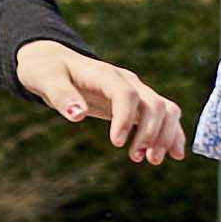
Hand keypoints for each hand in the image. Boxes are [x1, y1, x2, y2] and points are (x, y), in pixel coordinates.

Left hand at [15, 41, 188, 161]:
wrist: (54, 60)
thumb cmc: (47, 70)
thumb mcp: (46, 80)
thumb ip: (62, 96)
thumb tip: (77, 116)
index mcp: (105, 74)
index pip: (125, 93)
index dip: (125, 118)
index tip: (116, 144)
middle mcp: (127, 81)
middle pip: (153, 103)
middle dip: (151, 132)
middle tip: (138, 159)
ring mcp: (136, 91)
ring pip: (165, 109)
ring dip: (165, 135)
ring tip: (153, 160)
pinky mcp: (137, 103)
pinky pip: (164, 116)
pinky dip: (172, 133)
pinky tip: (174, 154)